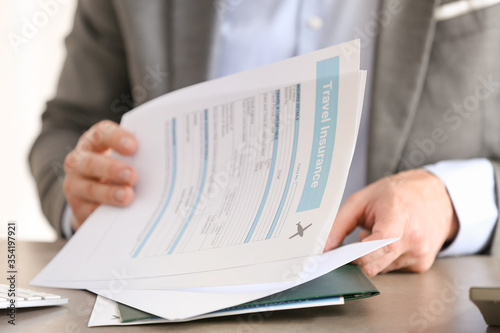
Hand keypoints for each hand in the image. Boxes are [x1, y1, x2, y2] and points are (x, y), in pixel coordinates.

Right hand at [63, 120, 137, 230]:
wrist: (96, 197)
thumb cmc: (119, 169)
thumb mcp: (125, 159)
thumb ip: (138, 156)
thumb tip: (164, 163)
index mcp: (94, 142)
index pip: (101, 134)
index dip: (116, 138)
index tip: (134, 146)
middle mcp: (79, 161)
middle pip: (91, 163)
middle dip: (112, 169)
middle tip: (132, 175)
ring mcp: (75, 185)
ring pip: (90, 188)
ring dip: (109, 193)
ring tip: (127, 196)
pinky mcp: (78, 207)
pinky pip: (90, 211)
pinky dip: (106, 211)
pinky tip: (121, 214)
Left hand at [324, 169, 458, 276]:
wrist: (437, 196)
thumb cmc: (398, 193)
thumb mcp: (362, 199)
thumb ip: (339, 224)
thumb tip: (323, 248)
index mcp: (399, 215)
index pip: (378, 244)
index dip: (356, 254)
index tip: (339, 254)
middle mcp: (413, 238)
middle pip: (374, 264)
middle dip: (356, 257)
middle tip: (353, 240)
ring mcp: (420, 253)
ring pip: (380, 268)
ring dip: (371, 256)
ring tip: (379, 233)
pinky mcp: (422, 264)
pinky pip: (391, 268)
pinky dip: (385, 258)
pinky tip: (391, 241)